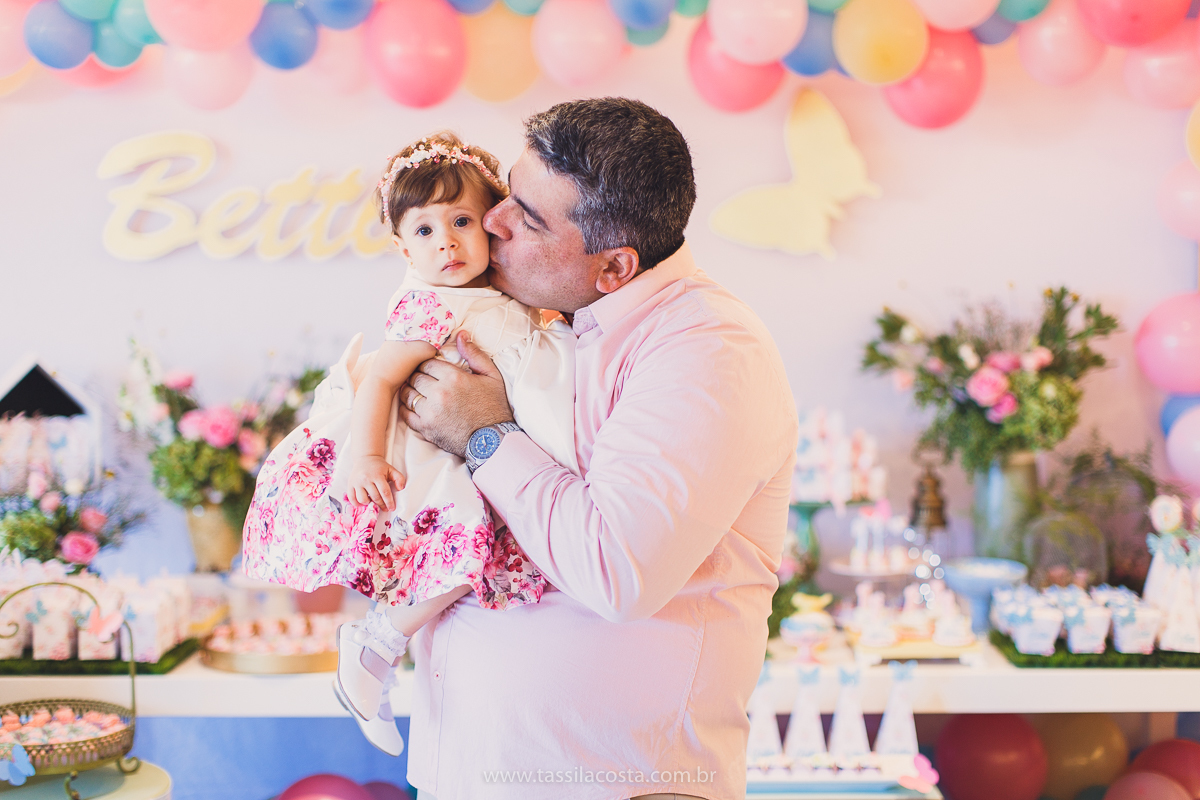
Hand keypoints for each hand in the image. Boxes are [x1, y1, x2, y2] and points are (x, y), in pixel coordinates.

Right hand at [348, 455, 404, 510]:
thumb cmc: (379, 466)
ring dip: (369, 504)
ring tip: (373, 502)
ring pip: (362, 499)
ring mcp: (357, 482)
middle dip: (381, 505)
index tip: (392, 508)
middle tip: (385, 508)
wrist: (365, 458)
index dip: (389, 502)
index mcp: (377, 475)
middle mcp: (366, 479)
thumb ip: (399, 478)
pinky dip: (357, 503)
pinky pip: (352, 498)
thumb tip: (400, 489)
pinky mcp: (350, 484)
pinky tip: (363, 501)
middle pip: (375, 497)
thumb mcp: (391, 470)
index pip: (385, 492)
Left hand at [398, 332, 513, 457]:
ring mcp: (430, 412)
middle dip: (418, 376)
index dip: (427, 364)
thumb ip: (474, 354)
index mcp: (453, 377)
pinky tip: (413, 406)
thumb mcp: (491, 376)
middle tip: (423, 378)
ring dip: (410, 390)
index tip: (430, 368)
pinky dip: (406, 408)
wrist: (493, 441)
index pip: (427, 363)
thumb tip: (461, 335)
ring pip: (407, 394)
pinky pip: (406, 414)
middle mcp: (439, 393)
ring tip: (417, 391)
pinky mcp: (426, 428)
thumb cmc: (494, 407)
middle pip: (415, 377)